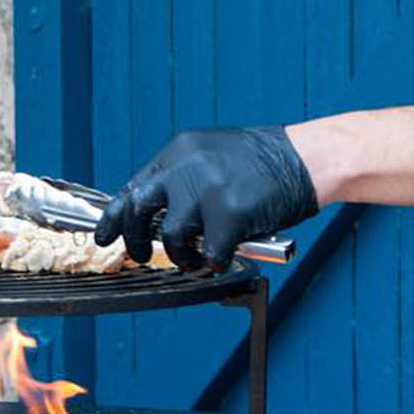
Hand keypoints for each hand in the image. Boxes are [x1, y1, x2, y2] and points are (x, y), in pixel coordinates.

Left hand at [94, 127, 318, 270]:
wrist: (307, 158)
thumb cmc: (265, 162)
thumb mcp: (212, 155)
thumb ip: (183, 177)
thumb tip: (155, 211)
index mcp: (181, 151)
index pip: (133, 187)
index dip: (115, 216)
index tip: (105, 234)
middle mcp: (188, 166)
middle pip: (140, 209)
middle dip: (135, 239)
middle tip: (139, 254)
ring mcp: (209, 189)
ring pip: (174, 236)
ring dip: (182, 256)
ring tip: (195, 259)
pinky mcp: (231, 213)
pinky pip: (211, 252)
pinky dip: (213, 263)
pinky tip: (220, 259)